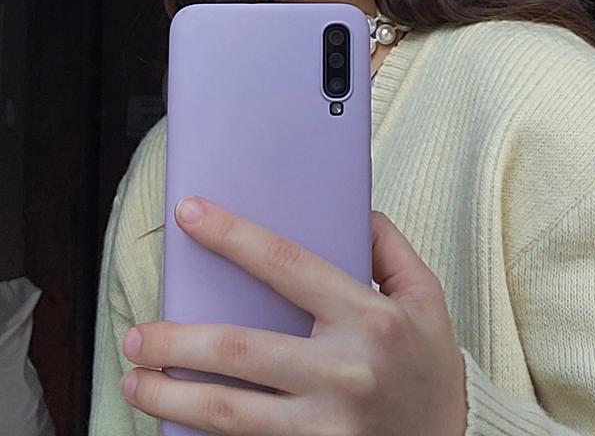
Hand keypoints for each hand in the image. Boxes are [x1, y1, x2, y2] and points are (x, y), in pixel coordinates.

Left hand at [120, 196, 467, 435]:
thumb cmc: (430, 367)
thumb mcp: (426, 297)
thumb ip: (389, 247)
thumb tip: (353, 208)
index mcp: (368, 317)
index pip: (285, 263)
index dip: (231, 234)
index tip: (189, 213)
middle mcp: (342, 372)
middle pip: (238, 350)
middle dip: (174, 340)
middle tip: (137, 331)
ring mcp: (325, 426)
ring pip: (228, 411)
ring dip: (169, 396)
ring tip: (135, 378)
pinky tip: (173, 424)